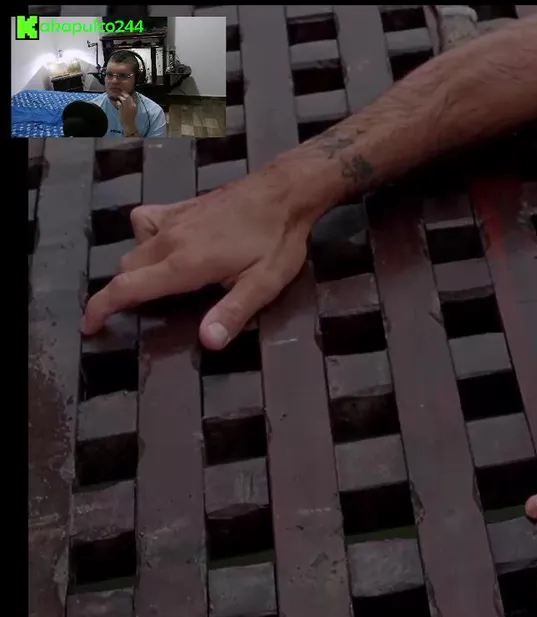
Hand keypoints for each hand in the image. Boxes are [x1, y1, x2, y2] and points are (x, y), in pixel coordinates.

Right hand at [80, 173, 310, 349]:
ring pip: (133, 247)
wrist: (285, 191)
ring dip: (134, 269)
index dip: (101, 309)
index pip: (127, 288)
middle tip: (132, 314)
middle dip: (121, 294)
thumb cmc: (278, 239)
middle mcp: (171, 240)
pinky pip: (145, 221)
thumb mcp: (264, 283)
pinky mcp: (181, 206)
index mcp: (186, 264)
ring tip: (153, 287)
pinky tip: (167, 247)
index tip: (89, 327)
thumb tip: (208, 341)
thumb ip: (233, 312)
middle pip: (126, 269)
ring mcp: (174, 220)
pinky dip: (144, 237)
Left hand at [114, 92, 137, 126]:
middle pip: (127, 96)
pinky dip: (117, 102)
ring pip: (123, 99)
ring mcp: (126, 107)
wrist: (129, 122)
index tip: (131, 90)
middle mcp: (131, 105)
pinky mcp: (122, 109)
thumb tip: (130, 98)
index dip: (132, 93)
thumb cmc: (131, 116)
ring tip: (118, 96)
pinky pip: (119, 103)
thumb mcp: (134, 109)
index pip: (134, 97)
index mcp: (135, 105)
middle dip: (124, 93)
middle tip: (121, 91)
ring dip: (120, 96)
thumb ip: (132, 103)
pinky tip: (117, 101)